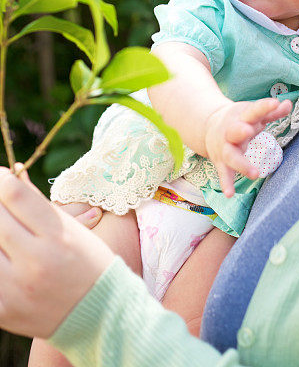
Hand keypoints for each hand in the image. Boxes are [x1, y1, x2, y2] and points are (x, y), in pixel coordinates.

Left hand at [0, 166, 113, 338]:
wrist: (100, 314)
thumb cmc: (88, 262)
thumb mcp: (70, 227)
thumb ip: (36, 202)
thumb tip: (10, 173)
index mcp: (56, 235)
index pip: (14, 195)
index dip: (1, 180)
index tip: (0, 176)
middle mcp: (35, 260)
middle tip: (2, 202)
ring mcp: (16, 288)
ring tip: (7, 234)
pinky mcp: (4, 311)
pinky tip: (5, 258)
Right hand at [205, 98, 290, 196]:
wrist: (208, 125)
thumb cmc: (239, 119)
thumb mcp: (253, 113)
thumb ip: (271, 111)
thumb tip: (288, 103)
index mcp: (242, 116)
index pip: (254, 110)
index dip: (265, 107)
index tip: (275, 103)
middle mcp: (231, 131)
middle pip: (235, 131)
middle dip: (241, 131)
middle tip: (249, 131)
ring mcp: (225, 147)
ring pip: (231, 155)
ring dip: (241, 164)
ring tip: (255, 173)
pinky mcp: (221, 162)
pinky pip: (224, 173)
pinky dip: (226, 183)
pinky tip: (230, 194)